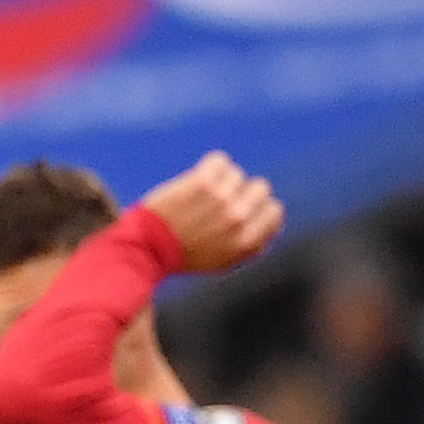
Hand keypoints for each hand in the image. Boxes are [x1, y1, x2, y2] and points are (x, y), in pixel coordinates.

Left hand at [142, 151, 284, 274]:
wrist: (148, 250)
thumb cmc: (184, 257)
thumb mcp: (223, 263)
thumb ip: (250, 245)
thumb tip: (271, 223)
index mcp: (246, 243)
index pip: (275, 211)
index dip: (260, 208)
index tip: (243, 209)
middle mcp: (238, 220)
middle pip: (260, 187)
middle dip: (242, 192)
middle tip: (220, 201)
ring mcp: (221, 199)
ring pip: (236, 174)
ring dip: (220, 181)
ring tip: (201, 196)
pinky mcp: (202, 183)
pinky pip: (219, 161)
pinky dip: (210, 167)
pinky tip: (197, 180)